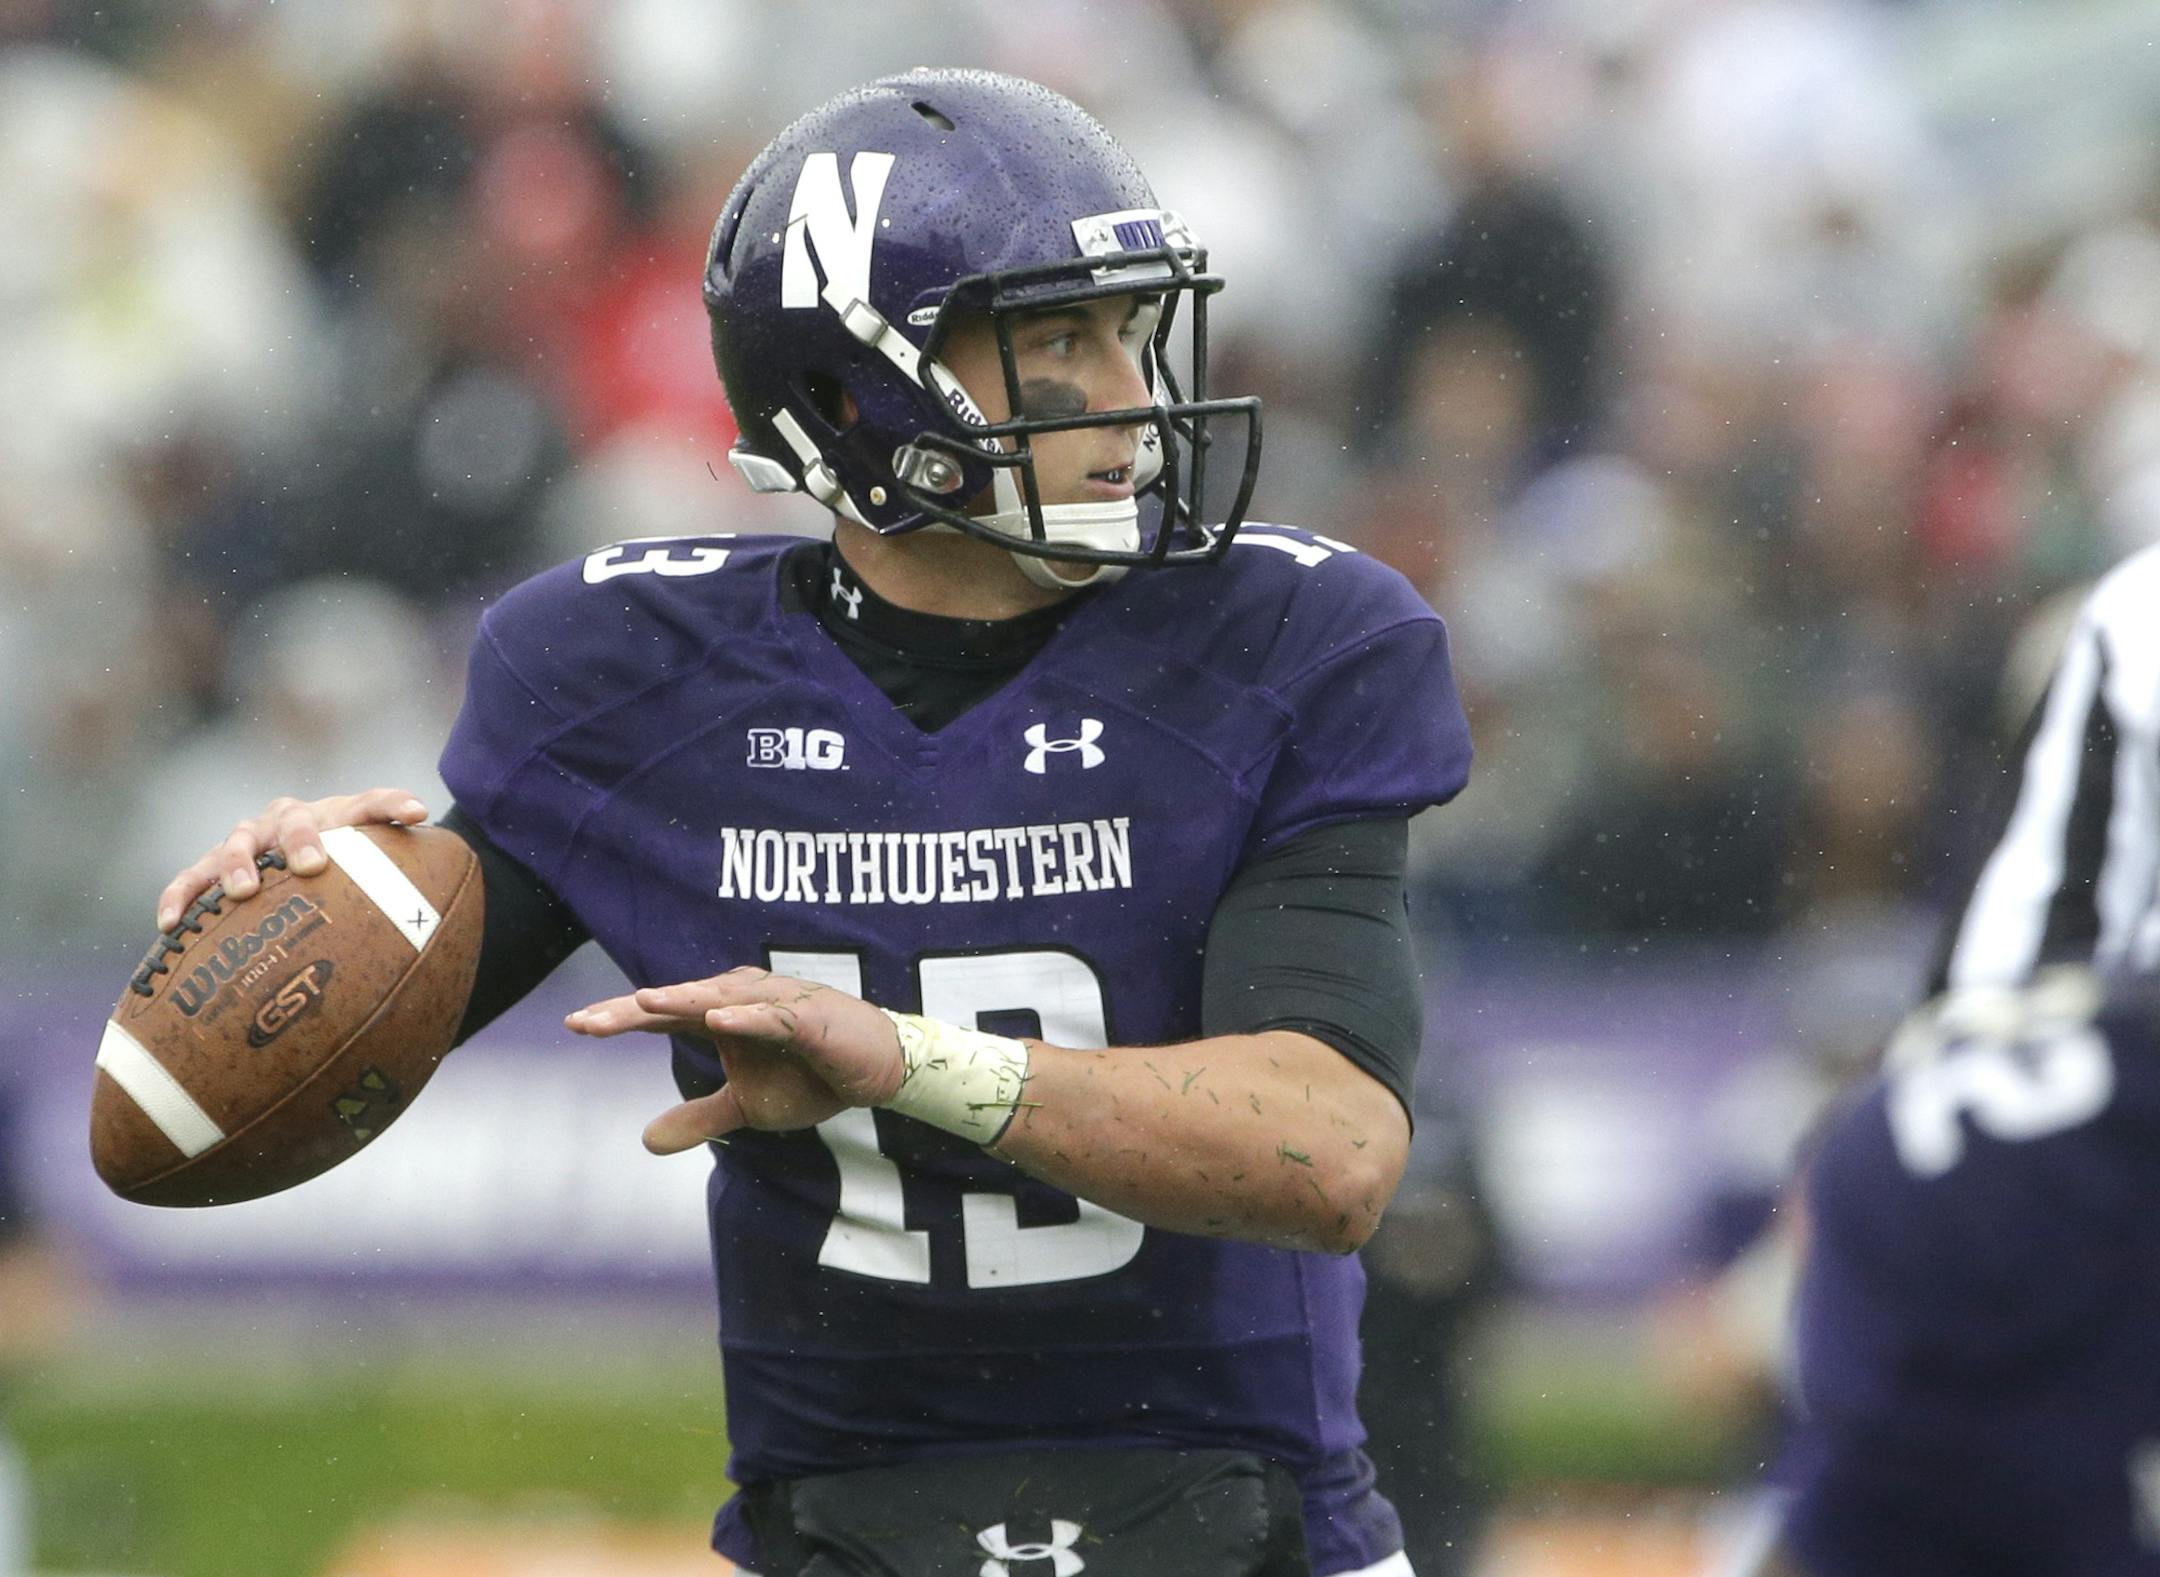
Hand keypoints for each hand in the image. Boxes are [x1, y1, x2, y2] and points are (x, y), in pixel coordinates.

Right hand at [155, 787, 431, 930]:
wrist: (296, 873)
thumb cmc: (345, 882)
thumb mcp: (378, 885)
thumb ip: (411, 895)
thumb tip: (454, 939)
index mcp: (338, 817)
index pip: (371, 805)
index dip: (394, 804)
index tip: (417, 814)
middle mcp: (290, 821)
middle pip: (297, 819)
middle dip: (304, 839)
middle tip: (313, 866)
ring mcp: (248, 841)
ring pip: (238, 843)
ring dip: (240, 864)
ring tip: (244, 891)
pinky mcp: (211, 869)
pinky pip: (189, 880)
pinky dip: (180, 896)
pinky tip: (170, 925)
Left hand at [565, 967, 906, 1152]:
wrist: (875, 1069)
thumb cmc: (810, 1076)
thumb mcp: (747, 1107)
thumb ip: (699, 1116)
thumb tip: (644, 1141)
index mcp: (718, 1017)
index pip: (659, 1015)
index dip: (618, 1018)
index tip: (573, 1025)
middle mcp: (739, 1000)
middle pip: (676, 1002)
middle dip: (631, 1010)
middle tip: (585, 1022)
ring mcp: (773, 1004)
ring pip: (718, 999)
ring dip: (681, 999)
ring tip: (643, 1001)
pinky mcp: (808, 1016)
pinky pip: (772, 1016)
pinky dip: (746, 1017)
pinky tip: (717, 1020)